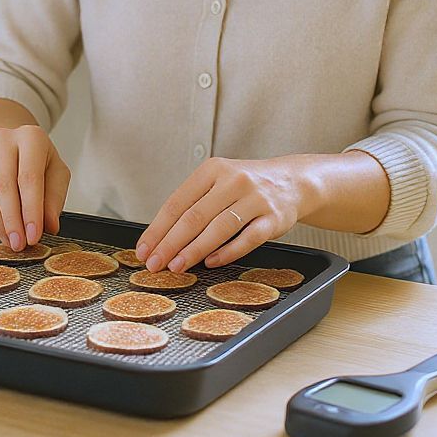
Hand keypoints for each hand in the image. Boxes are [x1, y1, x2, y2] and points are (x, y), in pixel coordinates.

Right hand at [0, 125, 70, 250]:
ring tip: (11, 240)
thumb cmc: (40, 162)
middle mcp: (3, 140)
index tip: (34, 236)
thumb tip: (49, 226)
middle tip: (19, 244)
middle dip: (12, 221)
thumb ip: (54, 199)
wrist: (16, 146)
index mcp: (31, 137)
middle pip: (3, 186)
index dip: (31, 210)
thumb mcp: (57, 174)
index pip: (29, 178)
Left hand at [136, 157, 307, 271]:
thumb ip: (194, 202)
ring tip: (176, 267)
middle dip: (170, 243)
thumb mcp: (218, 181)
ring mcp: (255, 199)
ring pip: (219, 228)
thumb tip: (160, 236)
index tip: (144, 249)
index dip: (158, 228)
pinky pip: (248, 239)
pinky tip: (210, 262)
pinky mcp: (273, 218)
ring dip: (194, 250)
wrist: (292, 181)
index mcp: (212, 170)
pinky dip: (227, 252)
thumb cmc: (246, 186)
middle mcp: (233, 181)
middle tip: (154, 264)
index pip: (177, 202)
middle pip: (194, 216)